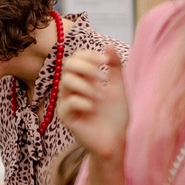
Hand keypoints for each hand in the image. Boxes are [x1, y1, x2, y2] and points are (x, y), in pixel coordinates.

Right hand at [57, 46, 126, 164]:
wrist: (115, 139)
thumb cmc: (115, 115)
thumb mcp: (118, 87)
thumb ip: (114, 67)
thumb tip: (109, 45)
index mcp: (83, 79)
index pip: (77, 58)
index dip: (88, 55)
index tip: (105, 60)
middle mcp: (71, 89)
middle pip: (68, 66)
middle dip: (87, 68)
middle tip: (103, 78)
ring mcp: (66, 102)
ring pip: (67, 82)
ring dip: (87, 86)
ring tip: (101, 97)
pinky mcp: (65, 117)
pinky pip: (69, 102)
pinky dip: (84, 102)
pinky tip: (94, 109)